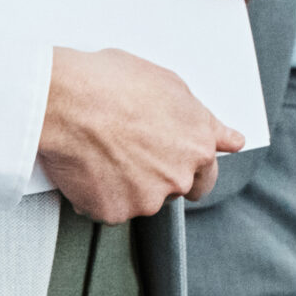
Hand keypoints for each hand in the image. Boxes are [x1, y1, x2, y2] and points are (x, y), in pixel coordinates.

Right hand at [38, 47, 236, 222]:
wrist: (65, 100)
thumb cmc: (111, 84)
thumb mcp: (170, 86)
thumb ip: (202, 121)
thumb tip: (229, 138)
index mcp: (198, 145)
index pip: (207, 174)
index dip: (190, 168)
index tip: (180, 166)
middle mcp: (179, 176)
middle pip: (174, 189)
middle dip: (157, 176)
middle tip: (130, 153)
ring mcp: (147, 198)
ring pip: (140, 200)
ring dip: (126, 184)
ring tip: (102, 151)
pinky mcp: (114, 212)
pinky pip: (107, 207)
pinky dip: (97, 194)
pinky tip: (87, 167)